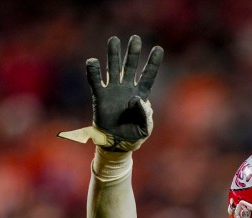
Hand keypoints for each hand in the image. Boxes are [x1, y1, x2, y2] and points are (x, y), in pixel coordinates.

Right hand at [65, 35, 163, 151]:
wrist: (116, 143)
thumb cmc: (134, 136)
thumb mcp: (145, 128)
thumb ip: (145, 114)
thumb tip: (137, 99)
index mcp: (140, 94)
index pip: (148, 75)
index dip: (153, 63)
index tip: (159, 49)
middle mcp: (127, 88)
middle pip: (130, 66)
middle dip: (132, 53)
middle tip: (135, 39)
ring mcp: (113, 90)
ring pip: (113, 68)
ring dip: (113, 55)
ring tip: (114, 40)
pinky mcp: (100, 96)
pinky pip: (95, 81)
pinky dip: (93, 71)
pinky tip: (92, 61)